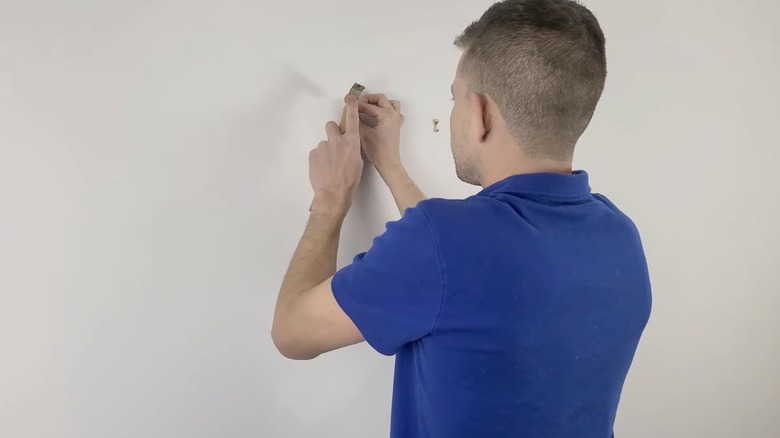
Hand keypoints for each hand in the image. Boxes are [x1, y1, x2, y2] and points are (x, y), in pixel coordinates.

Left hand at [309, 95, 362, 214]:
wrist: (333, 193)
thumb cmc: (350, 181)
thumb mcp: (358, 162)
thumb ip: (352, 150)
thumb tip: (347, 147)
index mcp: (351, 142)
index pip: (352, 120)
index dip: (351, 108)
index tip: (350, 99)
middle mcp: (336, 141)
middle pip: (331, 126)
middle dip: (332, 132)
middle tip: (334, 146)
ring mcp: (323, 147)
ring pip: (324, 144)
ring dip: (326, 152)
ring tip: (329, 167)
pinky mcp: (313, 154)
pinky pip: (317, 154)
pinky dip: (319, 160)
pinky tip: (323, 170)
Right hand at [357, 93, 404, 175]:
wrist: (388, 163)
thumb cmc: (378, 151)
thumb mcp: (363, 134)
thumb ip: (357, 121)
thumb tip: (351, 113)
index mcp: (386, 115)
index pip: (368, 105)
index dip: (357, 104)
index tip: (348, 103)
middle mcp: (393, 115)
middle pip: (381, 99)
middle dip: (368, 100)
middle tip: (358, 105)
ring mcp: (396, 121)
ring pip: (390, 104)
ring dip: (379, 103)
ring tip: (368, 108)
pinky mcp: (396, 127)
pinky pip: (394, 112)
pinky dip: (387, 111)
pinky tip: (378, 117)